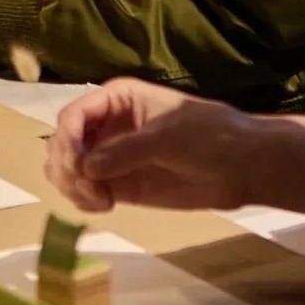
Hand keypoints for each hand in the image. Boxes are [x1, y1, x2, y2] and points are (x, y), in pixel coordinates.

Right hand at [47, 79, 265, 212]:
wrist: (242, 167)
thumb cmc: (210, 136)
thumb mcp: (169, 136)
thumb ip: (127, 151)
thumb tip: (87, 167)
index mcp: (117, 99)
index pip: (73, 114)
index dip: (68, 139)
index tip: (79, 166)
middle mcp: (107, 125)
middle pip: (62, 142)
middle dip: (66, 166)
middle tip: (90, 188)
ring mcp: (112, 157)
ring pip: (67, 169)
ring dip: (71, 185)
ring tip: (98, 200)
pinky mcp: (119, 185)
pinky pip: (84, 192)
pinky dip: (83, 200)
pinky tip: (104, 205)